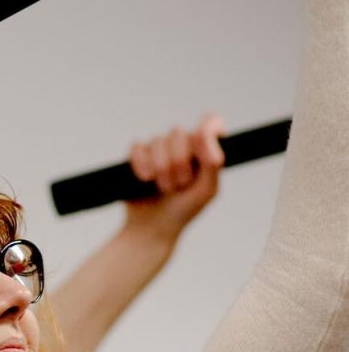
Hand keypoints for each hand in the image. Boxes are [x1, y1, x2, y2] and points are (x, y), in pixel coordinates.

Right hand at [125, 114, 224, 244]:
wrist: (153, 228)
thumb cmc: (183, 211)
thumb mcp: (206, 190)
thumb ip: (212, 163)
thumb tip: (206, 137)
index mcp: (202, 151)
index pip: (209, 123)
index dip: (207, 129)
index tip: (204, 147)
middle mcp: (181, 146)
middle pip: (178, 133)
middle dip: (179, 161)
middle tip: (180, 184)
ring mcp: (158, 151)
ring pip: (157, 141)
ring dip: (161, 168)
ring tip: (164, 188)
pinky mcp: (137, 157)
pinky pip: (137, 148)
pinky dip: (141, 163)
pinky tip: (145, 179)